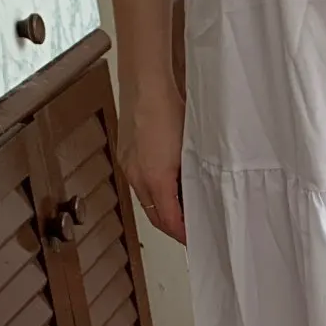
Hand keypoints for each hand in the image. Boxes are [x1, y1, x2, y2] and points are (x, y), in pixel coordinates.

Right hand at [120, 83, 186, 244]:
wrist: (146, 86)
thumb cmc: (170, 112)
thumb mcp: (190, 150)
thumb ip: (193, 176)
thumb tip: (200, 193)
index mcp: (155, 179)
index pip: (168, 220)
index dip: (182, 233)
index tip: (194, 239)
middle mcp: (137, 176)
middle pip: (154, 214)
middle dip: (172, 226)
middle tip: (190, 231)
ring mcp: (128, 165)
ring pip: (146, 199)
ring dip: (162, 209)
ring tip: (183, 210)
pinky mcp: (126, 154)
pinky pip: (139, 183)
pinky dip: (154, 191)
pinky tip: (168, 185)